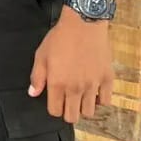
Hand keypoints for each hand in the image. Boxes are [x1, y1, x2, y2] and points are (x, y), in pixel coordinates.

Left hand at [29, 8, 113, 122]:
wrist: (84, 24)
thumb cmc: (60, 38)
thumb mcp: (41, 55)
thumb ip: (37, 77)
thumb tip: (33, 94)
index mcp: (57, 84)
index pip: (55, 111)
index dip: (54, 108)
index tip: (55, 100)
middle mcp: (75, 88)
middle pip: (72, 117)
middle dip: (68, 112)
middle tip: (68, 101)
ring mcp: (93, 85)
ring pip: (89, 112)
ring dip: (84, 107)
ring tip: (81, 96)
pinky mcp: (107, 79)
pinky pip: (106, 101)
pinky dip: (100, 100)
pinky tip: (94, 91)